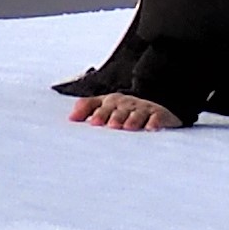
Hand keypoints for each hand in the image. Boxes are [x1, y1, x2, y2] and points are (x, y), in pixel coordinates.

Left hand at [68, 93, 183, 132]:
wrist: (151, 106)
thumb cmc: (122, 110)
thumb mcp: (105, 105)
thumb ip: (87, 107)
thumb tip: (70, 117)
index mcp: (112, 101)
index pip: (104, 106)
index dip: (100, 114)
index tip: (94, 123)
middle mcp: (127, 104)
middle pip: (121, 109)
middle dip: (116, 116)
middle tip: (112, 126)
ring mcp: (143, 108)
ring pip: (138, 112)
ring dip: (133, 119)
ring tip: (128, 127)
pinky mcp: (158, 114)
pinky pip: (156, 117)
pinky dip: (154, 122)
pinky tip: (150, 128)